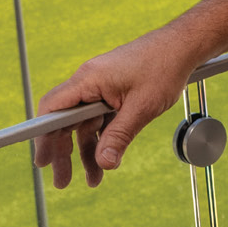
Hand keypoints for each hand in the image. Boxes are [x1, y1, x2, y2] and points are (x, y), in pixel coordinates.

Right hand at [32, 27, 199, 187]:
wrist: (185, 45)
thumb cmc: (165, 66)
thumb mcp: (143, 107)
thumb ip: (119, 136)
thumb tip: (104, 163)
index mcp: (89, 79)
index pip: (51, 109)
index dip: (43, 137)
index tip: (42, 161)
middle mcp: (90, 81)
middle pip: (65, 121)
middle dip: (64, 152)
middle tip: (63, 182)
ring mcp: (102, 85)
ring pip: (85, 123)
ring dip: (88, 151)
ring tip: (93, 180)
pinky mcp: (114, 89)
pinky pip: (101, 117)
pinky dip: (104, 138)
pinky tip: (108, 158)